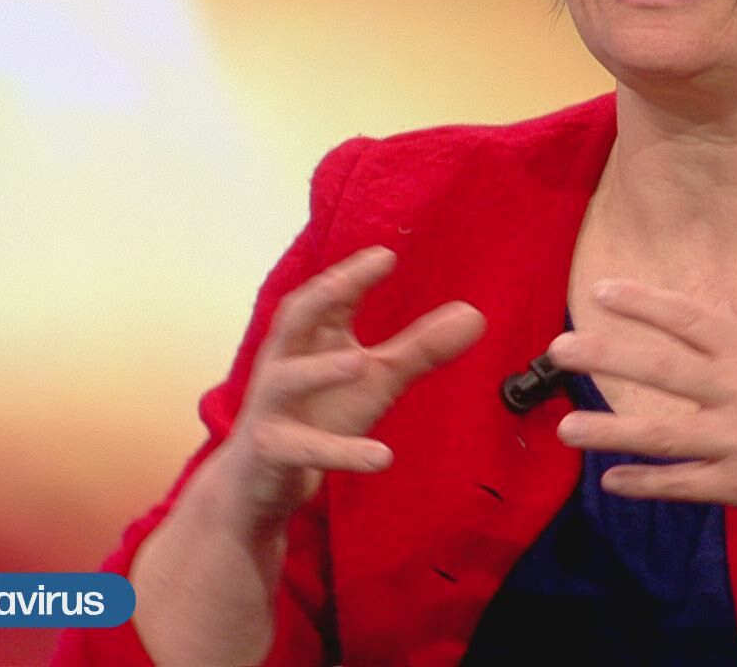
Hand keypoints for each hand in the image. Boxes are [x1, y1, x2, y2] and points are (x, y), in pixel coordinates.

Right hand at [219, 246, 484, 526]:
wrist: (261, 481)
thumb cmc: (318, 414)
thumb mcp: (375, 380)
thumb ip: (420, 349)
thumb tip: (475, 315)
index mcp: (310, 338)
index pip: (327, 297)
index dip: (351, 275)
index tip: (385, 255)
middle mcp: (284, 363)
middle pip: (292, 321)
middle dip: (318, 298)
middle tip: (348, 282)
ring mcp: (273, 407)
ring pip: (286, 382)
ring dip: (318, 372)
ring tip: (357, 364)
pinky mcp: (272, 451)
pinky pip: (304, 449)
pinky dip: (342, 451)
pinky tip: (382, 457)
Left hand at [545, 279, 736, 534]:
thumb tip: (714, 307)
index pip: (693, 318)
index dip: (645, 303)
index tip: (603, 291)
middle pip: (665, 370)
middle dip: (609, 357)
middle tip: (561, 349)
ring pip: (663, 435)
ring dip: (610, 432)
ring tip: (566, 429)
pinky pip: (682, 485)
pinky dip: (645, 483)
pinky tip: (612, 480)